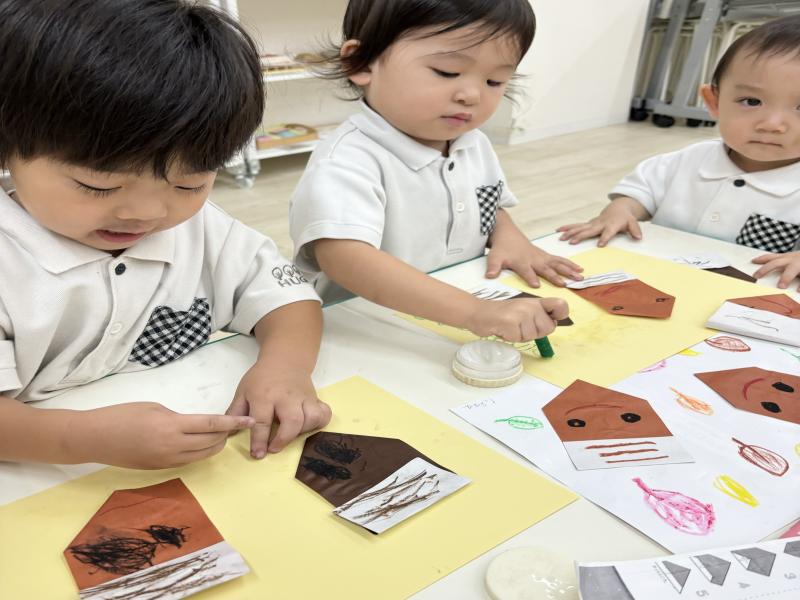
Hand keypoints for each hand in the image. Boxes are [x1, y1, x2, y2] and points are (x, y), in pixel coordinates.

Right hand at [71, 402, 254, 468]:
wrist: (95, 438)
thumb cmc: (122, 415)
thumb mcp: (155, 408)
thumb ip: (178, 418)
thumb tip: (194, 425)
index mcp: (172, 426)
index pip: (211, 425)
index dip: (233, 423)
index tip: (250, 420)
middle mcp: (173, 447)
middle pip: (211, 443)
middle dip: (226, 435)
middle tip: (233, 425)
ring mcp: (167, 461)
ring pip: (202, 456)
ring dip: (214, 446)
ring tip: (219, 434)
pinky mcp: (160, 469)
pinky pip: (188, 461)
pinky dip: (198, 452)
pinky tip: (198, 444)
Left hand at [227, 363, 330, 458]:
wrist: (284, 360)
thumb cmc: (261, 378)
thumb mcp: (243, 391)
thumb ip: (235, 412)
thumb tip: (226, 434)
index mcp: (264, 395)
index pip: (262, 421)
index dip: (259, 441)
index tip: (258, 454)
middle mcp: (286, 397)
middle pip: (292, 421)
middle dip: (284, 439)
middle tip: (274, 448)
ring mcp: (303, 397)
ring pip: (311, 418)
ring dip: (302, 432)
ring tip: (291, 434)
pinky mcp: (315, 398)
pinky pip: (324, 413)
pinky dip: (319, 423)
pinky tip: (308, 426)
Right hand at [465, 296, 568, 341]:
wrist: (477, 312)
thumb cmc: (501, 315)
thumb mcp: (523, 311)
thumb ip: (538, 316)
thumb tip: (553, 324)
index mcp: (536, 302)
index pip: (561, 305)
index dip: (561, 315)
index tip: (552, 318)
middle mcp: (530, 305)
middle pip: (548, 328)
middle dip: (535, 333)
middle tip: (520, 326)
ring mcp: (521, 313)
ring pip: (532, 336)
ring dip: (519, 336)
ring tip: (509, 327)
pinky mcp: (510, 322)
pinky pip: (518, 338)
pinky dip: (509, 337)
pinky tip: (502, 329)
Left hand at [486, 241, 582, 287]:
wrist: (507, 233)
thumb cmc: (501, 248)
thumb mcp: (494, 257)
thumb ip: (492, 267)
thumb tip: (489, 276)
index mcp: (521, 262)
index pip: (526, 271)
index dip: (530, 278)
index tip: (537, 285)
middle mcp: (534, 260)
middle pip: (546, 269)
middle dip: (555, 277)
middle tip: (564, 284)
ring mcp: (541, 257)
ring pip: (557, 264)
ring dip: (569, 270)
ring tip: (580, 277)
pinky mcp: (545, 255)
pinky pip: (559, 260)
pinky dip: (570, 264)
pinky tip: (580, 269)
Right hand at [557, 198, 645, 246]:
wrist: (617, 209)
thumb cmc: (625, 219)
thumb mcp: (633, 223)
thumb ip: (635, 230)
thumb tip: (638, 238)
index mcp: (611, 225)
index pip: (608, 232)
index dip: (604, 238)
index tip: (600, 245)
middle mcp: (599, 224)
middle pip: (589, 231)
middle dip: (580, 236)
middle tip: (572, 242)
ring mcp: (592, 224)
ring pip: (579, 228)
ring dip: (570, 233)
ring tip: (561, 238)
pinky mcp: (587, 224)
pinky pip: (575, 226)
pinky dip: (566, 228)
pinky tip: (558, 230)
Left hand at [751, 251, 799, 289]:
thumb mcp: (789, 257)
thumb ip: (774, 259)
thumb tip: (755, 261)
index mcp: (787, 258)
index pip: (771, 258)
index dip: (760, 260)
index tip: (750, 264)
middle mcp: (793, 260)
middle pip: (777, 263)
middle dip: (766, 268)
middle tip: (757, 276)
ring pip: (793, 270)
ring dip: (786, 277)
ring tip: (780, 286)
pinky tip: (798, 291)